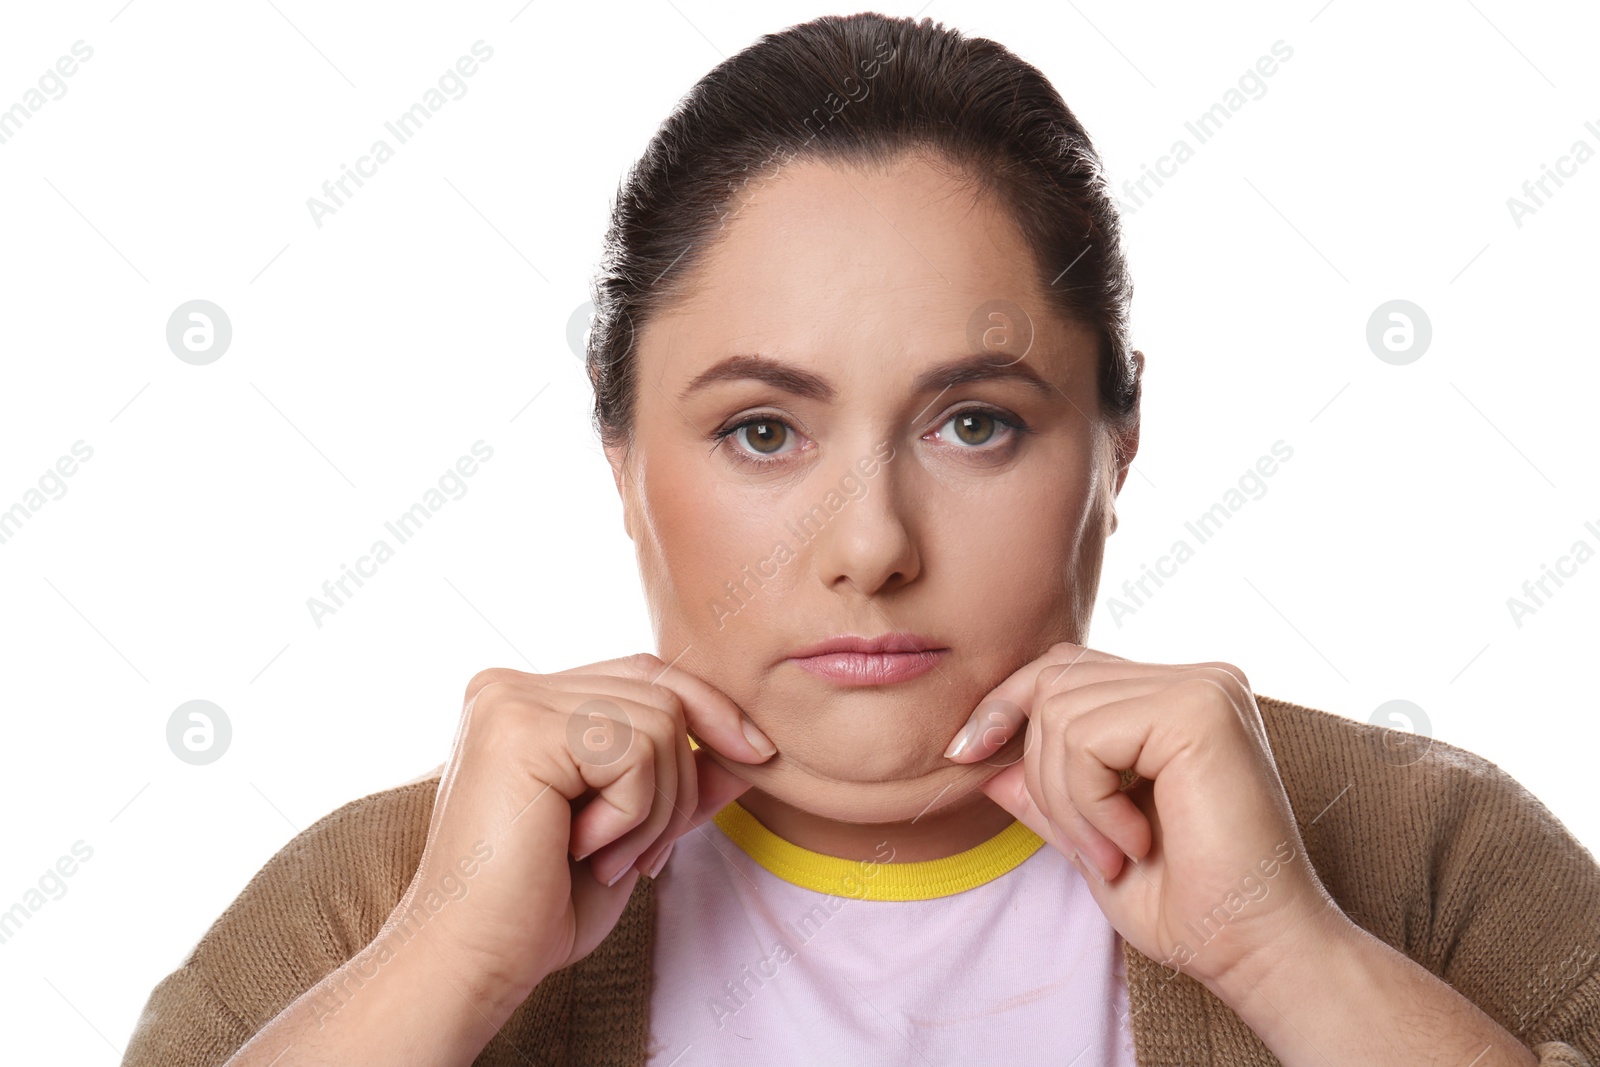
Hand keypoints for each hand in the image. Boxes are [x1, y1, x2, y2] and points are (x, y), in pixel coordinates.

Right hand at [395, 655, 774, 1009]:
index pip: (645, 674)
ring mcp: (511, 701)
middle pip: (661, 691)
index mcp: (528, 702)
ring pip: (659, 722)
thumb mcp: (631, 833)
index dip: (709, 710)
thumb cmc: (539, 908)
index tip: (757, 756)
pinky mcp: (520, 726)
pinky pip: (636, 751)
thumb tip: (751, 747)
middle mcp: (511, 687)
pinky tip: (582, 849)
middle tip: (639, 857)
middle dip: (678, 784)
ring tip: (604, 858)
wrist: (473, 961)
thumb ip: (679, 781)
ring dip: (655, 810)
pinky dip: (632, 814)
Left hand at [947, 642, 1343, 995]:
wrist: (1255, 949)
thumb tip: (985, 755)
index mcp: (1178, 700)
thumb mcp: (1091, 840)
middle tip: (1089, 849)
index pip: (1065, 669)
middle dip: (1042, 772)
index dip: (1005, 704)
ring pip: (1061, 711)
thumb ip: (1046, 790)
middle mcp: (1197, 680)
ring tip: (1113, 854)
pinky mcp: (1200, 708)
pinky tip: (1133, 843)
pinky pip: (1087, 736)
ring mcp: (1203, 687)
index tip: (963, 754)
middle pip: (1054, 682)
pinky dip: (1089, 802)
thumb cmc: (1189, 906)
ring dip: (1068, 800)